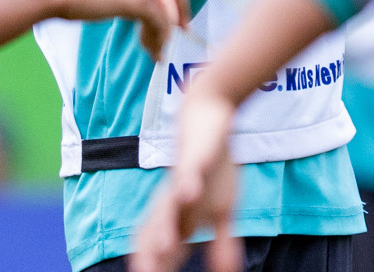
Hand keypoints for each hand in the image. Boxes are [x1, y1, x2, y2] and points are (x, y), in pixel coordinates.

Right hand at [48, 0, 190, 61]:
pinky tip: (151, 51)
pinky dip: (158, 41)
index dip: (180, 2)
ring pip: (167, 14)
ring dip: (161, 36)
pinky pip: (160, 26)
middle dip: (171, 23)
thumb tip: (147, 7)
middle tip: (167, 42)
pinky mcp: (144, 0)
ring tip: (152, 51)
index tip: (182, 21)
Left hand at [130, 90, 241, 271]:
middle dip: (150, 260)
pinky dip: (190, 183)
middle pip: (156, 235)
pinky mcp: (196, 154)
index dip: (154, 270)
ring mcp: (183, 178)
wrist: (205, 116)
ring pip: (171, 206)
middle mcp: (174, 202)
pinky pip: (191, 170)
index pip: (161, 253)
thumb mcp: (223, 209)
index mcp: (179, 218)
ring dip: (166, 227)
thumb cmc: (209, 168)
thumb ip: (222, 242)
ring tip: (165, 249)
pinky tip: (191, 195)